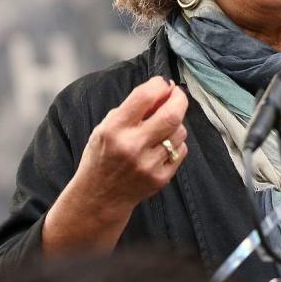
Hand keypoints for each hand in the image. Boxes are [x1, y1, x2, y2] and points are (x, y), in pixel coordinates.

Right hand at [74, 76, 188, 216]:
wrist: (99, 198)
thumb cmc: (102, 156)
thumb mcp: (106, 127)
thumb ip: (132, 108)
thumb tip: (164, 89)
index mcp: (114, 129)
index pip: (145, 96)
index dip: (159, 84)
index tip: (163, 83)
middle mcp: (132, 146)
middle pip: (172, 114)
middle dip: (179, 98)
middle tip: (177, 95)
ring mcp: (148, 164)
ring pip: (180, 131)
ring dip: (175, 124)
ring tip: (162, 128)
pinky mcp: (161, 178)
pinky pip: (181, 150)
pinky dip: (175, 144)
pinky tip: (161, 148)